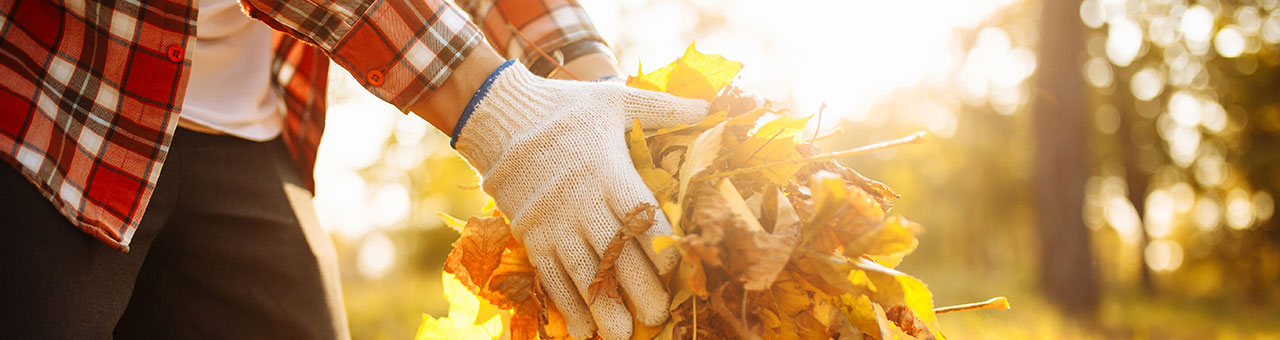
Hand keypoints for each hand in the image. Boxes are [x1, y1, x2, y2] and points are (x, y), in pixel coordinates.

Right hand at [452, 61, 707, 339]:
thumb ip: (664, 106)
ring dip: (600, 306)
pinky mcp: (531, 234)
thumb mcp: (617, 98)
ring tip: (621, 335)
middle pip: (612, 249)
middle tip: (657, 317)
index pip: (636, 211)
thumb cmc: (568, 107)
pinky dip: (565, 305)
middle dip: (636, 287)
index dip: (657, 243)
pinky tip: (582, 330)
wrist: (501, 116)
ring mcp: (552, 220)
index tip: (675, 270)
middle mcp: (579, 199)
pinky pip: (550, 274)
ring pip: (580, 270)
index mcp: (606, 168)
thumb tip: (713, 105)